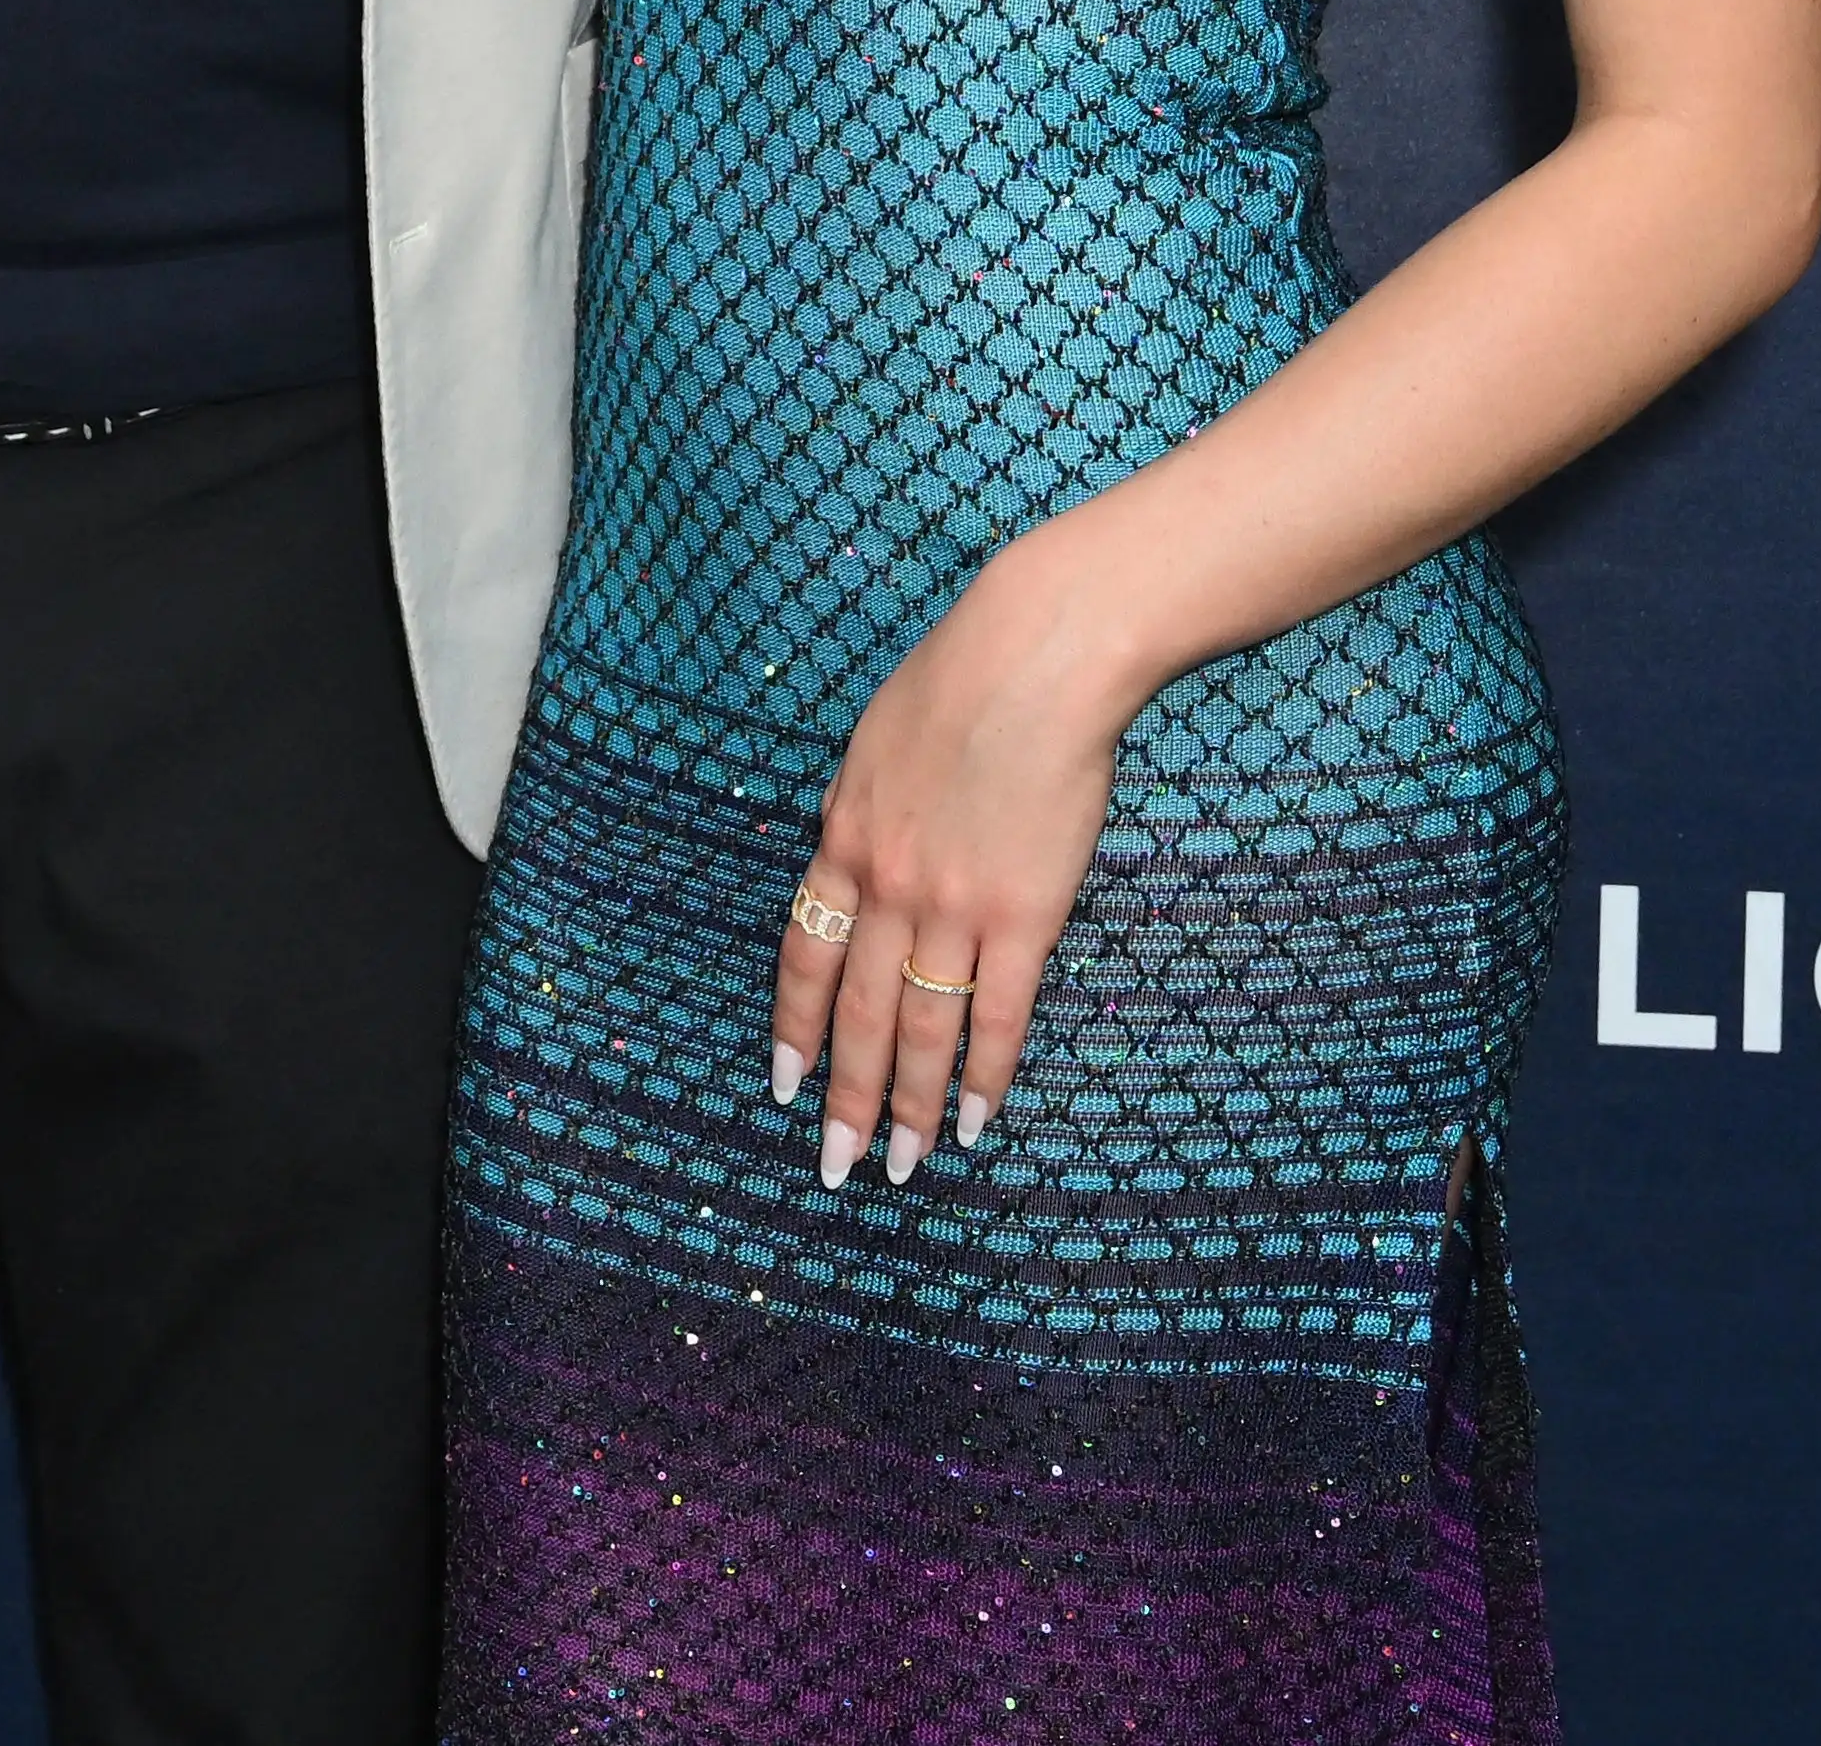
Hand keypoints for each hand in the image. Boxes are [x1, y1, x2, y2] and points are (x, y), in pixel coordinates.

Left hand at [770, 546, 1145, 1188]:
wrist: (1038, 654)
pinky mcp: (1024, 912)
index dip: (792, 1026)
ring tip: (903, 1167)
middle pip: (855, 1012)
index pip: (805, 956)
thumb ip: (861, 809)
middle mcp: (886, 883)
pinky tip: (978, 1121)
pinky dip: (986, 1075)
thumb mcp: (875, 742)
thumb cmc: (962, 679)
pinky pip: (998, 1014)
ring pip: (921, 1028)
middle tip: (833, 1164)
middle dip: (843, 1096)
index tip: (782, 1083)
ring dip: (912, 1106)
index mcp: (843, 838)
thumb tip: (852, 855)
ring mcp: (953, 903)